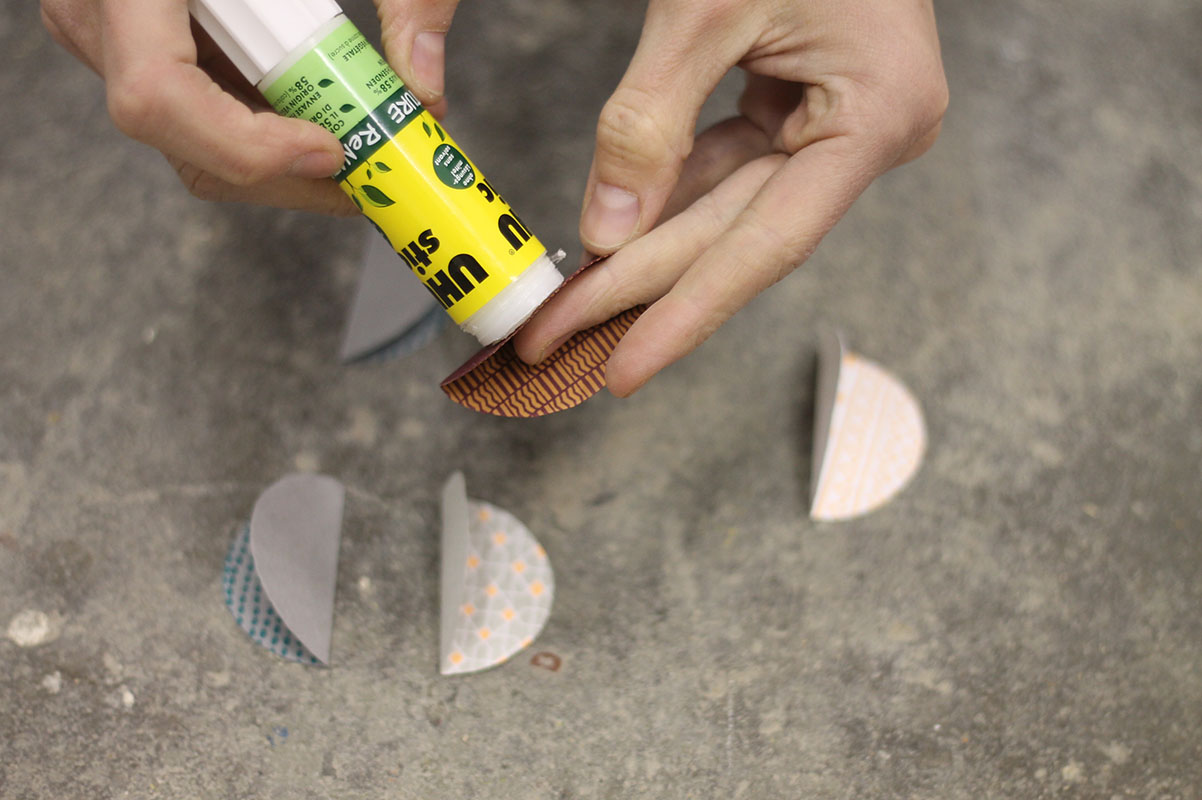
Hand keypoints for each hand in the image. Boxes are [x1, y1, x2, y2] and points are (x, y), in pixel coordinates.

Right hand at [39, 0, 460, 213]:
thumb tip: (424, 90)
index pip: (156, 94)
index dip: (245, 144)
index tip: (330, 149)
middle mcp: (96, 7)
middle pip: (180, 138)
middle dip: (285, 173)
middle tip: (370, 172)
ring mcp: (105, 34)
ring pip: (187, 143)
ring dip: (282, 162)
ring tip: (357, 146)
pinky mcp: (131, 47)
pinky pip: (193, 117)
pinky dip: (265, 132)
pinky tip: (322, 122)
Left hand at [513, 0, 946, 396]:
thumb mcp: (706, 6)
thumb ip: (650, 120)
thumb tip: (604, 230)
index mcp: (876, 113)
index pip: (765, 243)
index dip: (685, 313)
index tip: (619, 368)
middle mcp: (870, 131)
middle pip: (737, 233)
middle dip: (640, 288)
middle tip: (559, 342)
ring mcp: (843, 121)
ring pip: (730, 207)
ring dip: (650, 252)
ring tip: (574, 307)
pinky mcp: (812, 106)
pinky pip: (731, 165)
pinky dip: (671, 196)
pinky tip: (617, 237)